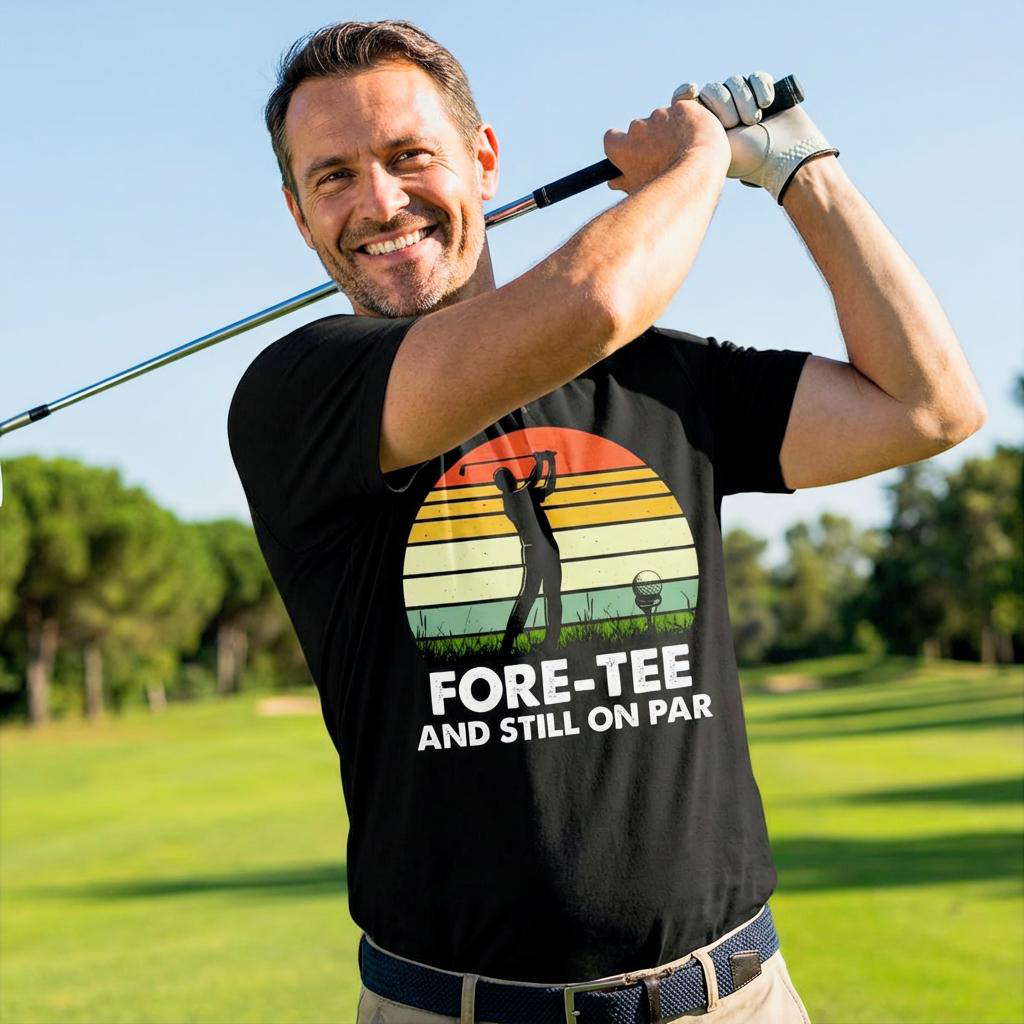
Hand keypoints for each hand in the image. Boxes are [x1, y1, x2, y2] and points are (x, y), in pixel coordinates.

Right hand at [603, 98, 730, 194]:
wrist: (698, 174)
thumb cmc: (667, 188)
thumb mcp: (639, 190)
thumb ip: (623, 182)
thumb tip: (614, 181)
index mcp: (622, 148)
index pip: (611, 138)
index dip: (622, 145)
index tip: (632, 152)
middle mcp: (637, 128)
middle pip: (640, 129)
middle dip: (651, 139)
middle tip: (666, 156)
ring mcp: (660, 115)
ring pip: (664, 120)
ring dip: (671, 130)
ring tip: (686, 151)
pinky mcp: (682, 107)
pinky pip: (684, 111)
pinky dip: (689, 122)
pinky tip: (696, 138)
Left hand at [672, 72, 838, 203]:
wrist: (785, 157)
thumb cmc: (748, 160)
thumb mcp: (712, 149)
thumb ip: (692, 136)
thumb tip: (670, 120)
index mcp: (706, 126)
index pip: (689, 100)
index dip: (687, 93)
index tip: (690, 91)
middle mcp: (723, 113)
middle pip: (714, 88)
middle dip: (725, 103)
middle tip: (735, 124)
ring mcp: (744, 102)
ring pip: (735, 81)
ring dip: (745, 99)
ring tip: (755, 121)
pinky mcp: (765, 93)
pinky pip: (756, 77)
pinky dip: (761, 87)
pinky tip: (767, 103)